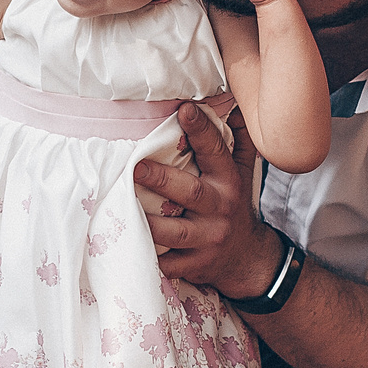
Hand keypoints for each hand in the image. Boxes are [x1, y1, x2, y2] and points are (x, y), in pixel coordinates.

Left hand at [136, 102, 279, 296]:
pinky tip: (128, 246)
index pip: (216, 151)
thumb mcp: (243, 171)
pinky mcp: (195, 265)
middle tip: (135, 167)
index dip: (201, 130)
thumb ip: (237, 139)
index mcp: (229, 181)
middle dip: (162, 179)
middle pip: (190, 192)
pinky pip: (168, 261)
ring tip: (121, 208)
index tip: (184, 109)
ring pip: (175, 231)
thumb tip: (232, 103)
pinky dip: (149, 256)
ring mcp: (207, 239)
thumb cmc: (234, 205)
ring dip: (148, 222)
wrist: (245, 259)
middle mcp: (220, 209)